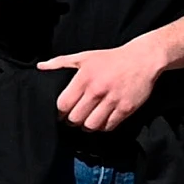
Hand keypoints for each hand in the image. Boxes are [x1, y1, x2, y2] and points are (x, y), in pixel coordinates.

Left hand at [41, 39, 167, 132]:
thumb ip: (60, 62)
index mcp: (84, 78)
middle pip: (76, 118)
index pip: (63, 105)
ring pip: (91, 125)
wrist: (142, 59)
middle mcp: (97, 90)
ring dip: (86, 126)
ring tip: (86, 121)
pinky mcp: (126, 108)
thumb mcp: (84, 56)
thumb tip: (40, 67)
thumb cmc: (110, 58)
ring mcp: (113, 100)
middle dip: (72, 121)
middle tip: (73, 118)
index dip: (60, 112)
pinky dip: (103, 127)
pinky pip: (109, 126)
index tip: (62, 112)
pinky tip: (101, 120)